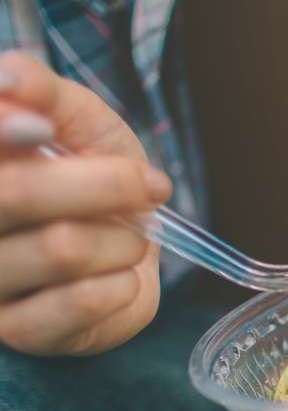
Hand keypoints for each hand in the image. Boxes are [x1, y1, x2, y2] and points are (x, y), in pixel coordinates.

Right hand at [0, 52, 172, 355]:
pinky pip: (79, 303)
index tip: (46, 129)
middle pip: (17, 193)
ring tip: (132, 238)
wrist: (127, 247)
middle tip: (150, 187)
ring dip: (122, 240)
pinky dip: (122, 285)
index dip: (7, 130)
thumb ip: (43, 91)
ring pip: (61, 249)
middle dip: (104, 185)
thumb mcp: (76, 118)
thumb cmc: (91, 173)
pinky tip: (121, 279)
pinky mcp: (17, 331)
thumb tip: (12, 79)